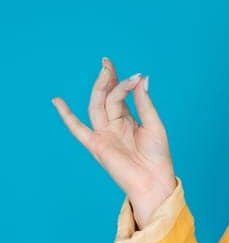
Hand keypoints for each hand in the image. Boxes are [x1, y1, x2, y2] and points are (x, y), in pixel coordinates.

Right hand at [51, 58, 177, 218]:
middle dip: (107, 79)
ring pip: (97, 106)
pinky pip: (77, 129)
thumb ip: (144, 102)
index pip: (120, 94)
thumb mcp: (154, 124)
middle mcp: (113, 124)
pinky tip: (57, 101)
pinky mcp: (96, 145)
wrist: (153, 180)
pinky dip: (66, 116)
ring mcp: (103, 133)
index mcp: (127, 118)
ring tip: (105, 70)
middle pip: (106, 96)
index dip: (121, 80)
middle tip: (107, 62)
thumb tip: (141, 77)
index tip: (132, 72)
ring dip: (100, 88)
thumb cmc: (157, 155)